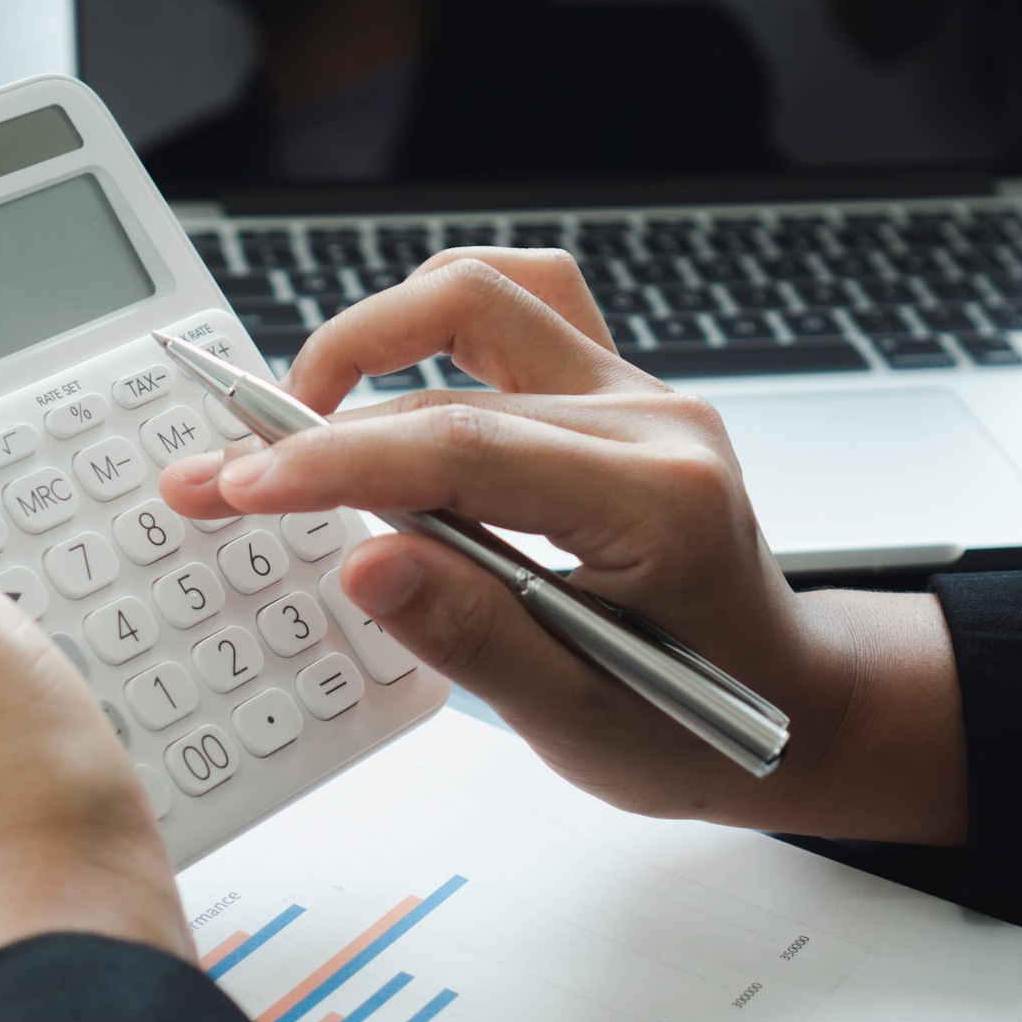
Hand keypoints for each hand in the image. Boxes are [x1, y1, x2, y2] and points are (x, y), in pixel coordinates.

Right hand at [162, 250, 967, 843]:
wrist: (791, 707)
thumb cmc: (698, 725)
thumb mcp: (580, 719)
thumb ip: (475, 636)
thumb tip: (367, 564)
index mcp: (658, 499)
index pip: (468, 444)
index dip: (339, 460)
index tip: (242, 484)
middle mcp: (655, 420)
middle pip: (462, 351)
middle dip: (324, 406)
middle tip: (230, 471)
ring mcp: (640, 394)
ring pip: (487, 296)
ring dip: (379, 337)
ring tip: (298, 414)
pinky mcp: (617, 394)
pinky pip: (518, 307)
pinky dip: (434, 330)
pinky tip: (385, 386)